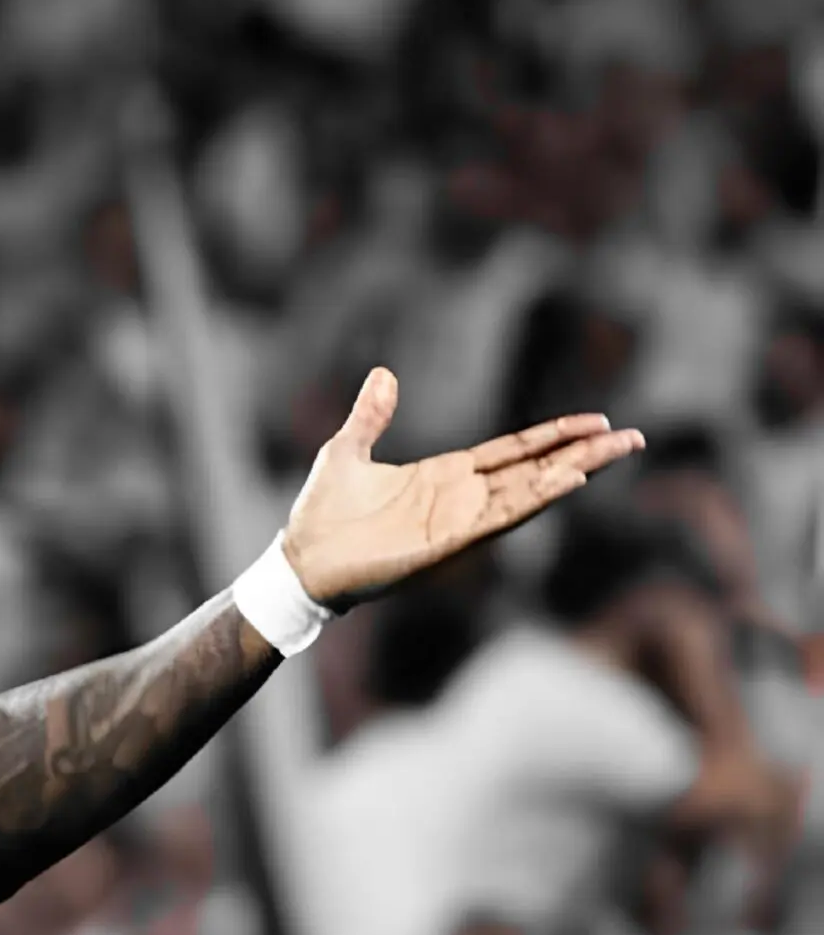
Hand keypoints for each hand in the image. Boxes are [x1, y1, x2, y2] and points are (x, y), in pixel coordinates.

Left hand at [281, 367, 643, 607]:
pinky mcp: (448, 542)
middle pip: (536, 470)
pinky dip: (535, 498)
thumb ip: (372, 415)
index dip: (554, 436)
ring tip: (613, 452)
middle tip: (634, 437)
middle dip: (584, 454)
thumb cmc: (322, 514)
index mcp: (445, 476)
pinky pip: (501, 517)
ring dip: (572, 472)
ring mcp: (459, 521)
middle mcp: (462, 498)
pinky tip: (567, 480)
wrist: (300, 560)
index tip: (597, 422)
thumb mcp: (347, 450)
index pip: (514, 451)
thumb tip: (384, 374)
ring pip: (528, 492)